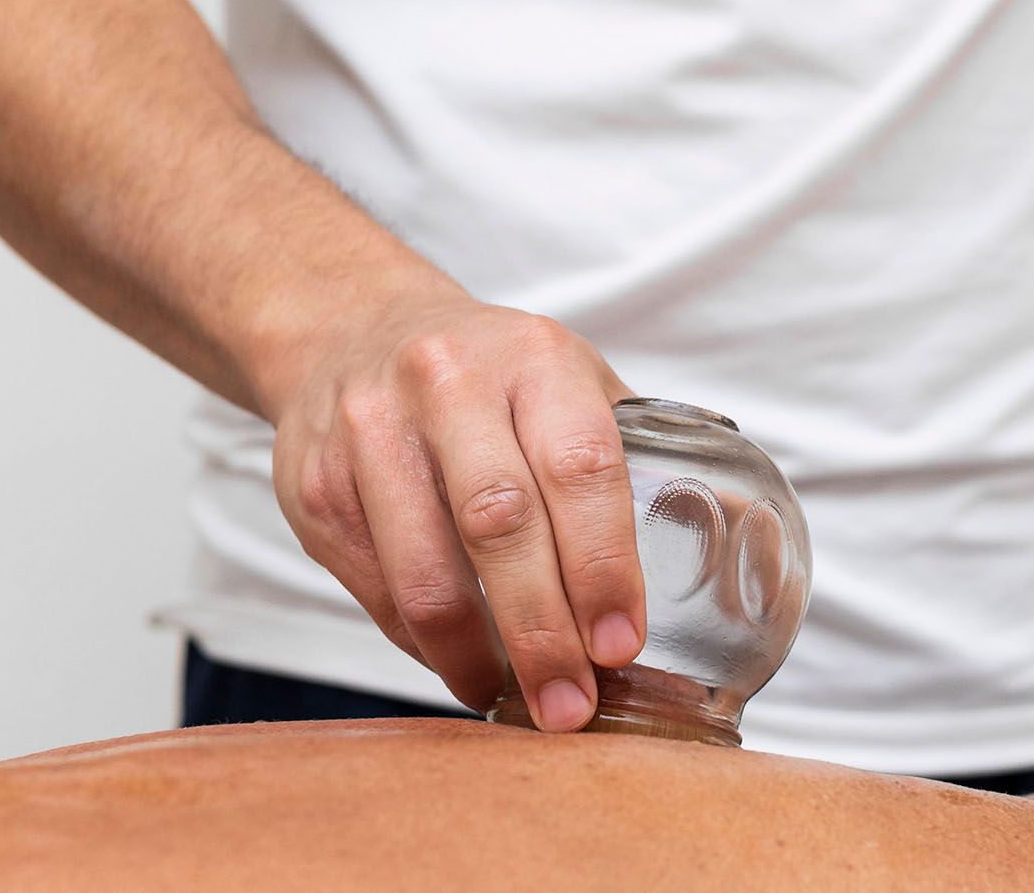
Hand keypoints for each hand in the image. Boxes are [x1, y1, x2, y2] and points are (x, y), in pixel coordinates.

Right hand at [268, 269, 644, 731]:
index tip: (620, 644)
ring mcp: (369, 432)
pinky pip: (377, 589)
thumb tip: (719, 547)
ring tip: (509, 701)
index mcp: (533, 359)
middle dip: (541, 632)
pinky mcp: (314, 486)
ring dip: (472, 656)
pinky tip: (458, 663)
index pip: (579, 467)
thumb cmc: (484, 373)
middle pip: (499, 525)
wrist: (349, 329)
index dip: (603, 567)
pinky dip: (422, 643)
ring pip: (424, 571)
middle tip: (570, 705)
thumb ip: (627, 450)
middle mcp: (446, 383)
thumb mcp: (561, 376)